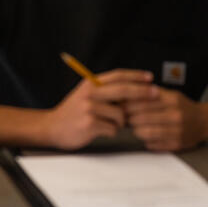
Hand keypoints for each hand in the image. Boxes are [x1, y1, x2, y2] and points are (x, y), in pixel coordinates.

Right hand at [42, 69, 156, 149]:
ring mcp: (89, 108)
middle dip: (142, 92)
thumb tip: (132, 91)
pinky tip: (100, 131)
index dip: (135, 75)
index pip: (117, 75)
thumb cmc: (73, 112)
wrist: (52, 127)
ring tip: (108, 124)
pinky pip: (113, 128)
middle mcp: (90, 93)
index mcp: (90, 84)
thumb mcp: (86, 95)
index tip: (150, 77)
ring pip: (120, 114)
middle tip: (155, 93)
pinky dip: (111, 132)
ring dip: (120, 122)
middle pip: (123, 90)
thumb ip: (105, 91)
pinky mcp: (90, 124)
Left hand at [125, 87, 207, 150]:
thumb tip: (128, 95)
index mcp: (172, 100)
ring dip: (136, 130)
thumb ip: (151, 94)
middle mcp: (175, 115)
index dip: (128, 105)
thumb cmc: (182, 107)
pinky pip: (152, 144)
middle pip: (141, 118)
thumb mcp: (170, 94)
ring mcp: (176, 131)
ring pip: (145, 133)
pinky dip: (146, 140)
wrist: (204, 121)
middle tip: (126, 118)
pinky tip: (147, 136)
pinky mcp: (176, 145)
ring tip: (136, 127)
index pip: (142, 102)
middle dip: (130, 119)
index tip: (123, 106)